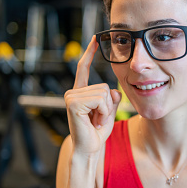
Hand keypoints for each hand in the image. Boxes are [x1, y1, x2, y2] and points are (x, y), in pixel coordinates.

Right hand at [64, 36, 121, 155]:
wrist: (90, 149)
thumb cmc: (97, 132)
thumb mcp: (109, 112)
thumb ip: (112, 99)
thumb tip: (115, 91)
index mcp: (80, 92)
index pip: (84, 68)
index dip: (90, 53)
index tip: (95, 38)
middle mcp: (73, 92)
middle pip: (104, 87)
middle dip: (108, 105)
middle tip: (98, 119)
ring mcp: (71, 97)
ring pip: (103, 93)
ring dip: (105, 110)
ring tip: (96, 121)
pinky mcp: (73, 103)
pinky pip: (99, 100)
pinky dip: (102, 112)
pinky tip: (93, 121)